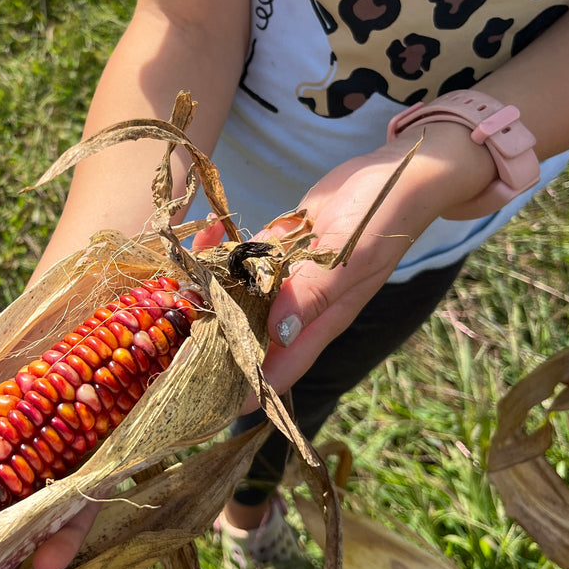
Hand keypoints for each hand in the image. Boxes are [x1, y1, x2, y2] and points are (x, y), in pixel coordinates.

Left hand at [195, 122, 496, 402]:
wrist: (400, 171)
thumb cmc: (384, 217)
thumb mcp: (350, 258)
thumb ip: (313, 295)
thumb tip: (277, 335)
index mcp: (320, 321)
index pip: (276, 372)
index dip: (241, 391)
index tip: (199, 398)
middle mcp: (301, 305)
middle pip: (248, 336)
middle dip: (210, 335)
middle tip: (168, 328)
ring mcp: (290, 276)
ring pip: (239, 295)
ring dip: (210, 286)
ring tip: (181, 272)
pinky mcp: (283, 246)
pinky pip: (245, 257)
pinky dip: (224, 248)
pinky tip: (208, 230)